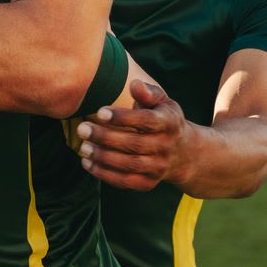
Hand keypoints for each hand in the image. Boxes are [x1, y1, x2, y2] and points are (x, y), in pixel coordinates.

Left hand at [75, 80, 190, 191]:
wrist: (183, 151)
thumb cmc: (163, 118)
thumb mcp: (161, 101)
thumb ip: (147, 92)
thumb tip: (134, 84)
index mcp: (169, 122)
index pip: (146, 121)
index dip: (123, 117)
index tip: (100, 112)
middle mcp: (166, 146)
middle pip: (134, 144)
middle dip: (106, 137)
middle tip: (83, 129)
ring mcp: (158, 167)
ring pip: (129, 165)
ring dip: (103, 157)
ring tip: (83, 147)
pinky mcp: (149, 183)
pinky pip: (126, 181)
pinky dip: (105, 174)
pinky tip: (88, 163)